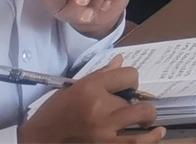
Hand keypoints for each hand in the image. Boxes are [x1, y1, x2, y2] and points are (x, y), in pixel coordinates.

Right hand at [19, 64, 160, 143]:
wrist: (38, 139)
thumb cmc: (55, 112)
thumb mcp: (74, 88)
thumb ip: (101, 75)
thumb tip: (121, 60)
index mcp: (92, 89)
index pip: (130, 76)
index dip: (132, 81)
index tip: (129, 89)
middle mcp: (100, 109)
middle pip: (141, 107)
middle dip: (147, 110)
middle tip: (144, 114)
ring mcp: (102, 134)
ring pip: (140, 133)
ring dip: (152, 132)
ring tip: (158, 130)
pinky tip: (150, 140)